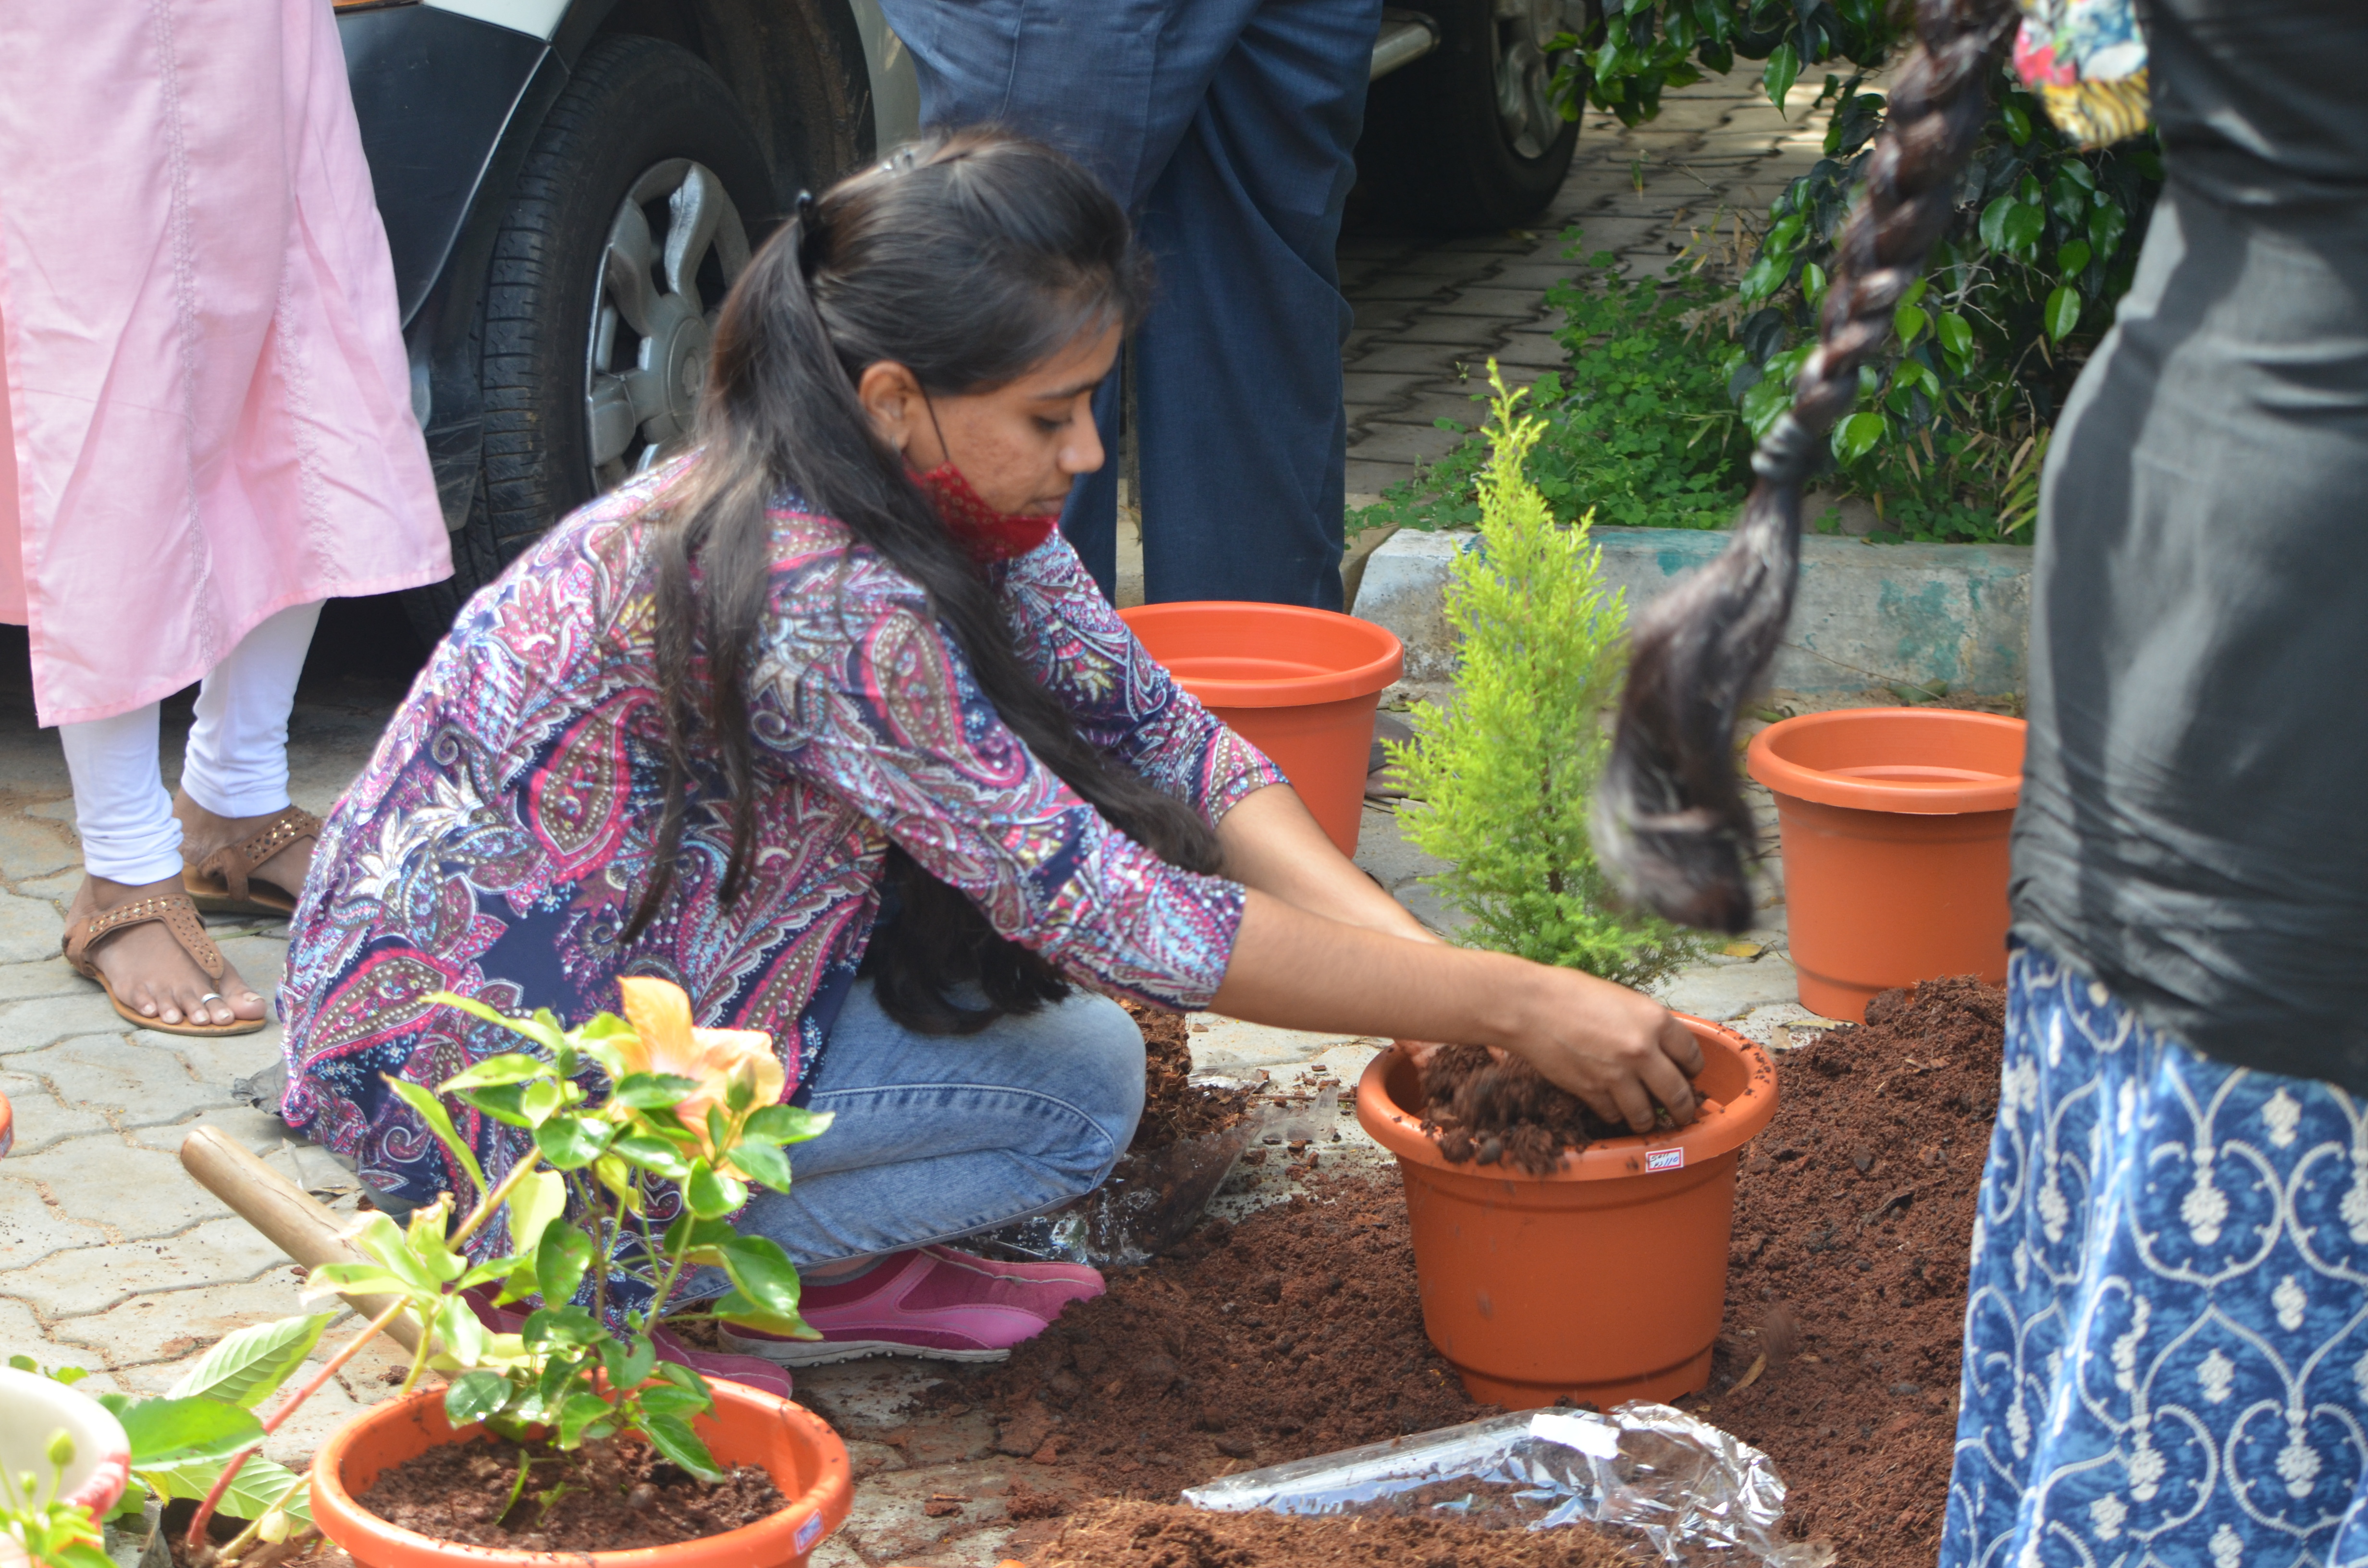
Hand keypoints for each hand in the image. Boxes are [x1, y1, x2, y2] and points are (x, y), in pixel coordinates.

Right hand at [1491, 969, 1703, 1134]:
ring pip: (1645, 1114)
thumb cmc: (1571, 993)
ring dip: (1648, 1120)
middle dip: (1683, 1108)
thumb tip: (1661, 1047)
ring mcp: (1616, 1075)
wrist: (1529, 1006)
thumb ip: (1646, 1023)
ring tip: (1646, 1119)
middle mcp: (1642, 1050)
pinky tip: (1613, 1107)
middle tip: (1683, 1113)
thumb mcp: (1622, 998)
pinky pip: (1613, 1114)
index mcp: (1654, 1020)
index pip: (1692, 1056)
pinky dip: (1615, 1114)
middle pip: (1678, 1094)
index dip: (1693, 1069)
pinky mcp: (1591, 1091)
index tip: (1689, 1075)